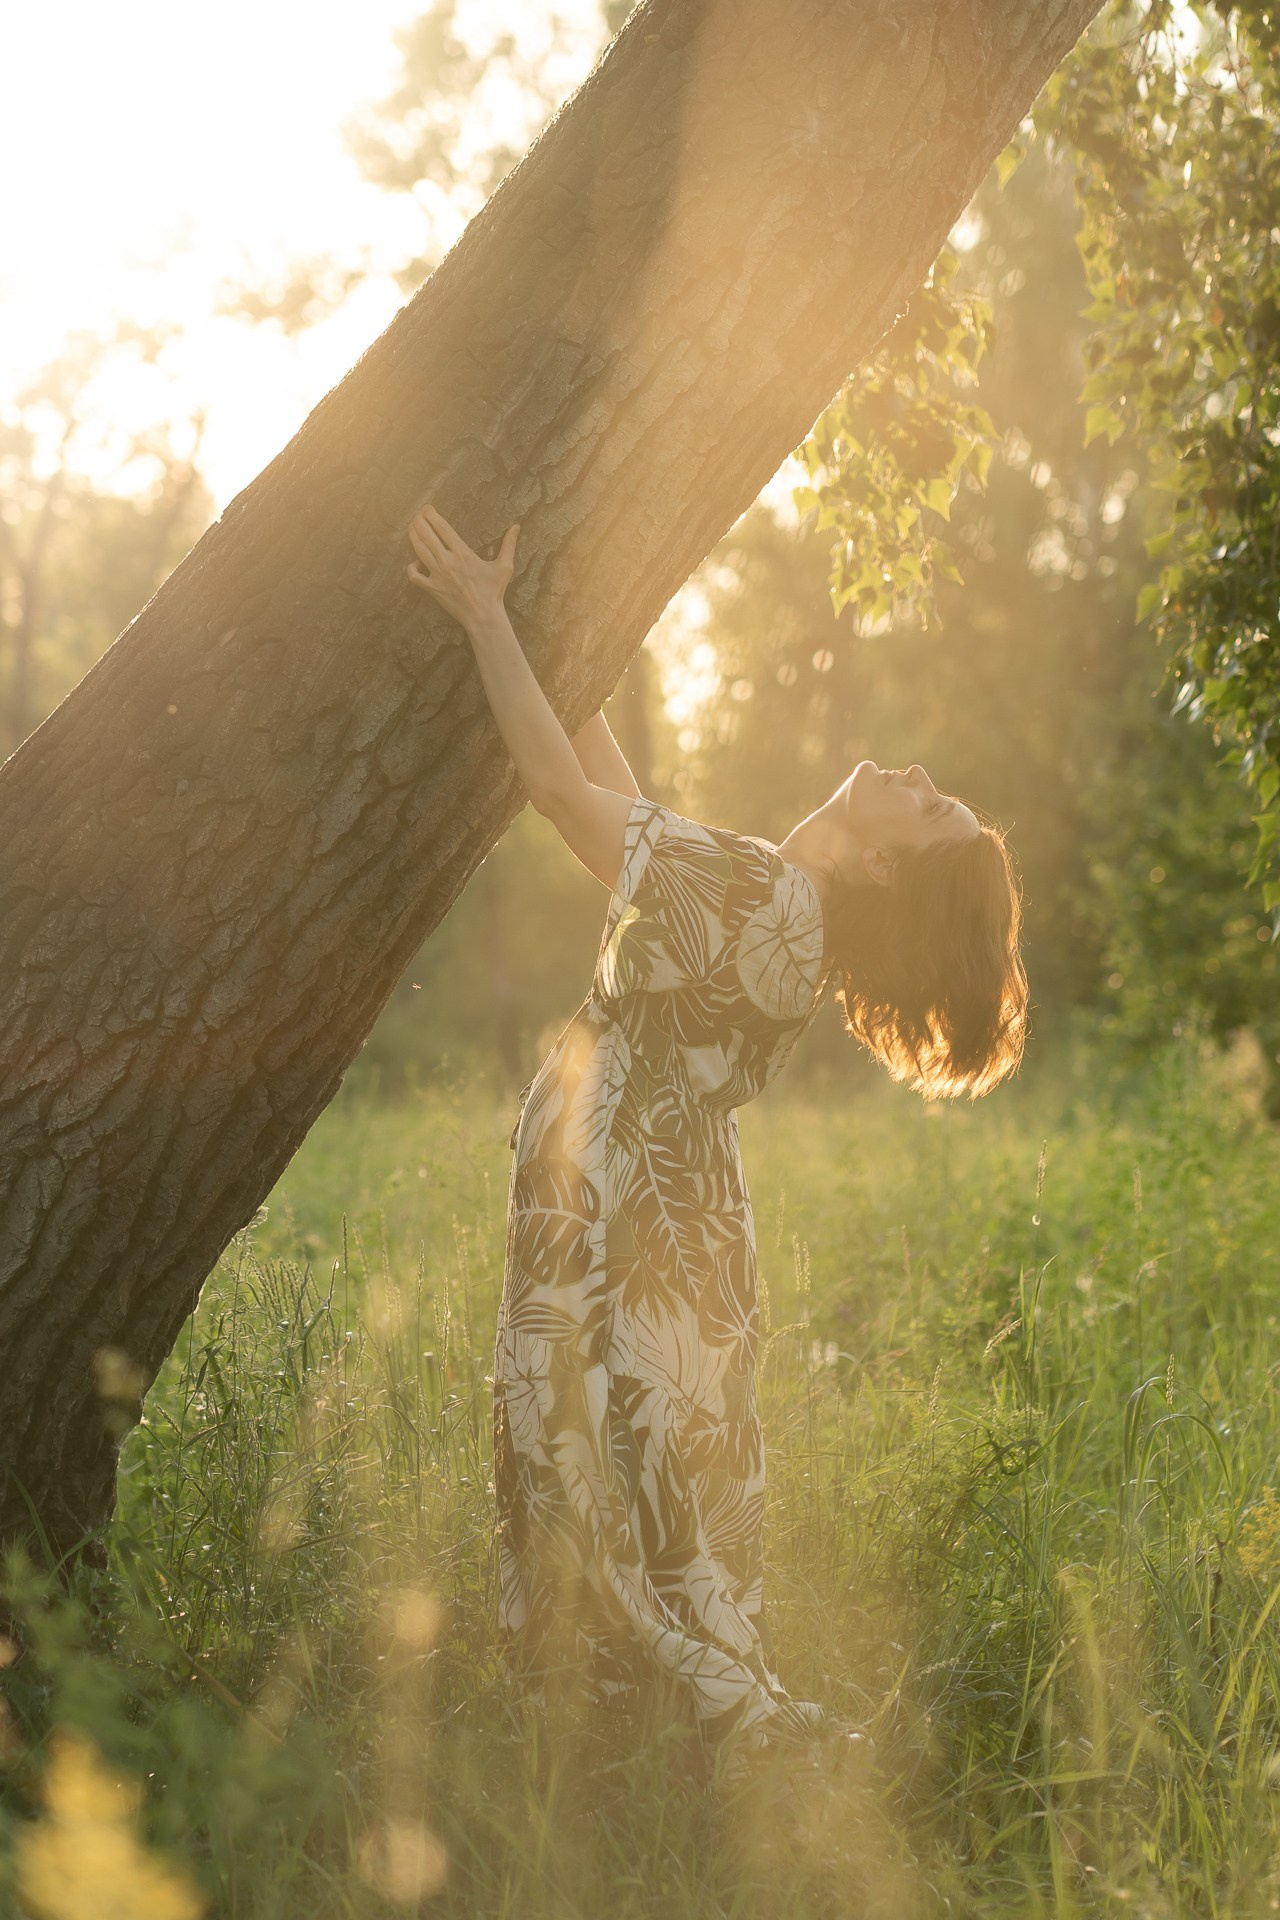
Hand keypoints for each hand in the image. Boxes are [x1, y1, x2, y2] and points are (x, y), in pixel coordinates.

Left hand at [406, 506, 519, 630]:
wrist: (483, 616)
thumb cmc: (494, 592)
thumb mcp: (505, 567)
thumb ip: (509, 545)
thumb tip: (517, 527)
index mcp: (463, 553)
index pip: (443, 528)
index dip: (432, 516)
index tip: (427, 508)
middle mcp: (447, 561)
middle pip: (427, 536)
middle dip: (419, 522)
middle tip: (417, 515)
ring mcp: (438, 575)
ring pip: (419, 551)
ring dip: (413, 537)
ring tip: (411, 528)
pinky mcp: (432, 589)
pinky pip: (414, 576)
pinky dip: (411, 568)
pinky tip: (415, 562)